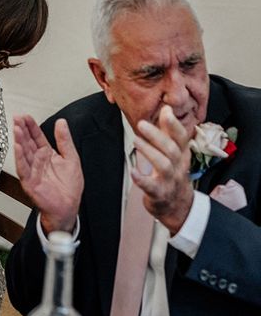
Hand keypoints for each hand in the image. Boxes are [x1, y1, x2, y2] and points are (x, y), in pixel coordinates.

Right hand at [14, 115, 83, 233]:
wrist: (68, 207)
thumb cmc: (69, 187)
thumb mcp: (71, 158)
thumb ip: (65, 141)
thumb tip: (62, 123)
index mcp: (47, 155)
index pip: (37, 137)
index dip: (31, 126)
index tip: (25, 116)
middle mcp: (37, 161)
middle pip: (28, 142)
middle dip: (22, 130)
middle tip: (17, 118)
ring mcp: (32, 171)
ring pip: (24, 153)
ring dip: (19, 140)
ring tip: (16, 128)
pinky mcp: (30, 182)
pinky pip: (23, 168)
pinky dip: (20, 158)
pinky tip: (18, 147)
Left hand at [132, 105, 192, 233]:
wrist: (178, 206)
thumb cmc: (173, 175)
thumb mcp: (175, 153)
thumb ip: (169, 132)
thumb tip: (167, 109)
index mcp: (181, 155)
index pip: (182, 137)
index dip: (174, 124)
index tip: (166, 110)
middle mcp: (178, 166)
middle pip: (171, 149)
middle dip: (158, 135)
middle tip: (142, 123)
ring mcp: (170, 181)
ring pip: (164, 165)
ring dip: (150, 152)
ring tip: (136, 140)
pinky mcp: (159, 194)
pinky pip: (151, 187)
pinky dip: (142, 179)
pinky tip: (133, 172)